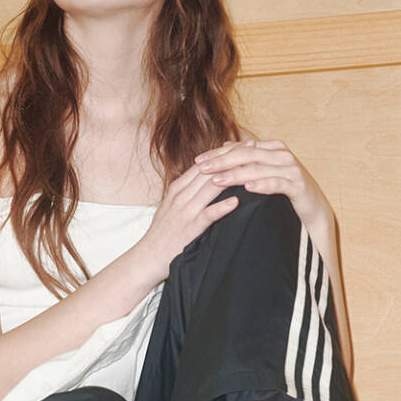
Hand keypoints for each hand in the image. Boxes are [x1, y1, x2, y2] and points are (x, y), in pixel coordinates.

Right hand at [146, 142, 315, 277]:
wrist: (147, 257)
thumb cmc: (163, 233)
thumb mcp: (172, 205)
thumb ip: (188, 192)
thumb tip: (208, 180)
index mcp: (179, 187)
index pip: (205, 163)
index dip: (224, 151)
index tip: (242, 143)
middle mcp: (182, 195)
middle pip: (211, 170)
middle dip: (232, 157)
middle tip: (253, 147)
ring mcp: (185, 211)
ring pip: (210, 187)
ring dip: (232, 176)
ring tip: (251, 167)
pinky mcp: (189, 229)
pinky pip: (207, 215)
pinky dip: (221, 208)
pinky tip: (237, 202)